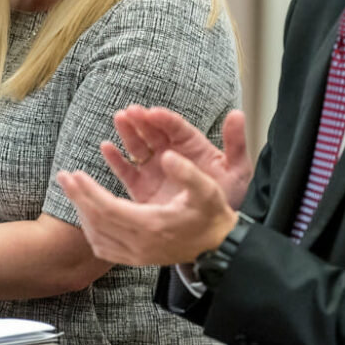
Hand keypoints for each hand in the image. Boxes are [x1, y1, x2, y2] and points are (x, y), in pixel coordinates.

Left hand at [58, 150, 238, 265]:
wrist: (219, 247)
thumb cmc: (211, 216)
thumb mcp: (206, 189)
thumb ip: (187, 172)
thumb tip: (166, 156)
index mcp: (152, 225)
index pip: (108, 209)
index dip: (88, 192)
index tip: (75, 174)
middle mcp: (140, 244)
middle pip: (97, 221)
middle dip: (77, 198)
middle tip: (63, 177)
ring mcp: (137, 255)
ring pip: (97, 236)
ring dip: (82, 212)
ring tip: (73, 191)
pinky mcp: (138, 259)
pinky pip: (105, 248)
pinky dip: (91, 230)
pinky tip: (87, 216)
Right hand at [110, 105, 252, 209]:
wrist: (214, 232)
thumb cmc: (228, 198)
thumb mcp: (237, 171)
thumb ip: (235, 143)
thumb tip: (237, 114)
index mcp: (192, 147)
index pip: (176, 128)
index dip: (164, 119)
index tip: (153, 113)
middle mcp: (171, 155)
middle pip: (153, 132)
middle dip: (141, 120)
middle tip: (130, 112)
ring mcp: (155, 170)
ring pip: (138, 146)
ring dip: (128, 132)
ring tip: (119, 119)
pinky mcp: (142, 187)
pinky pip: (127, 170)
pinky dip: (116, 159)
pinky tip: (107, 147)